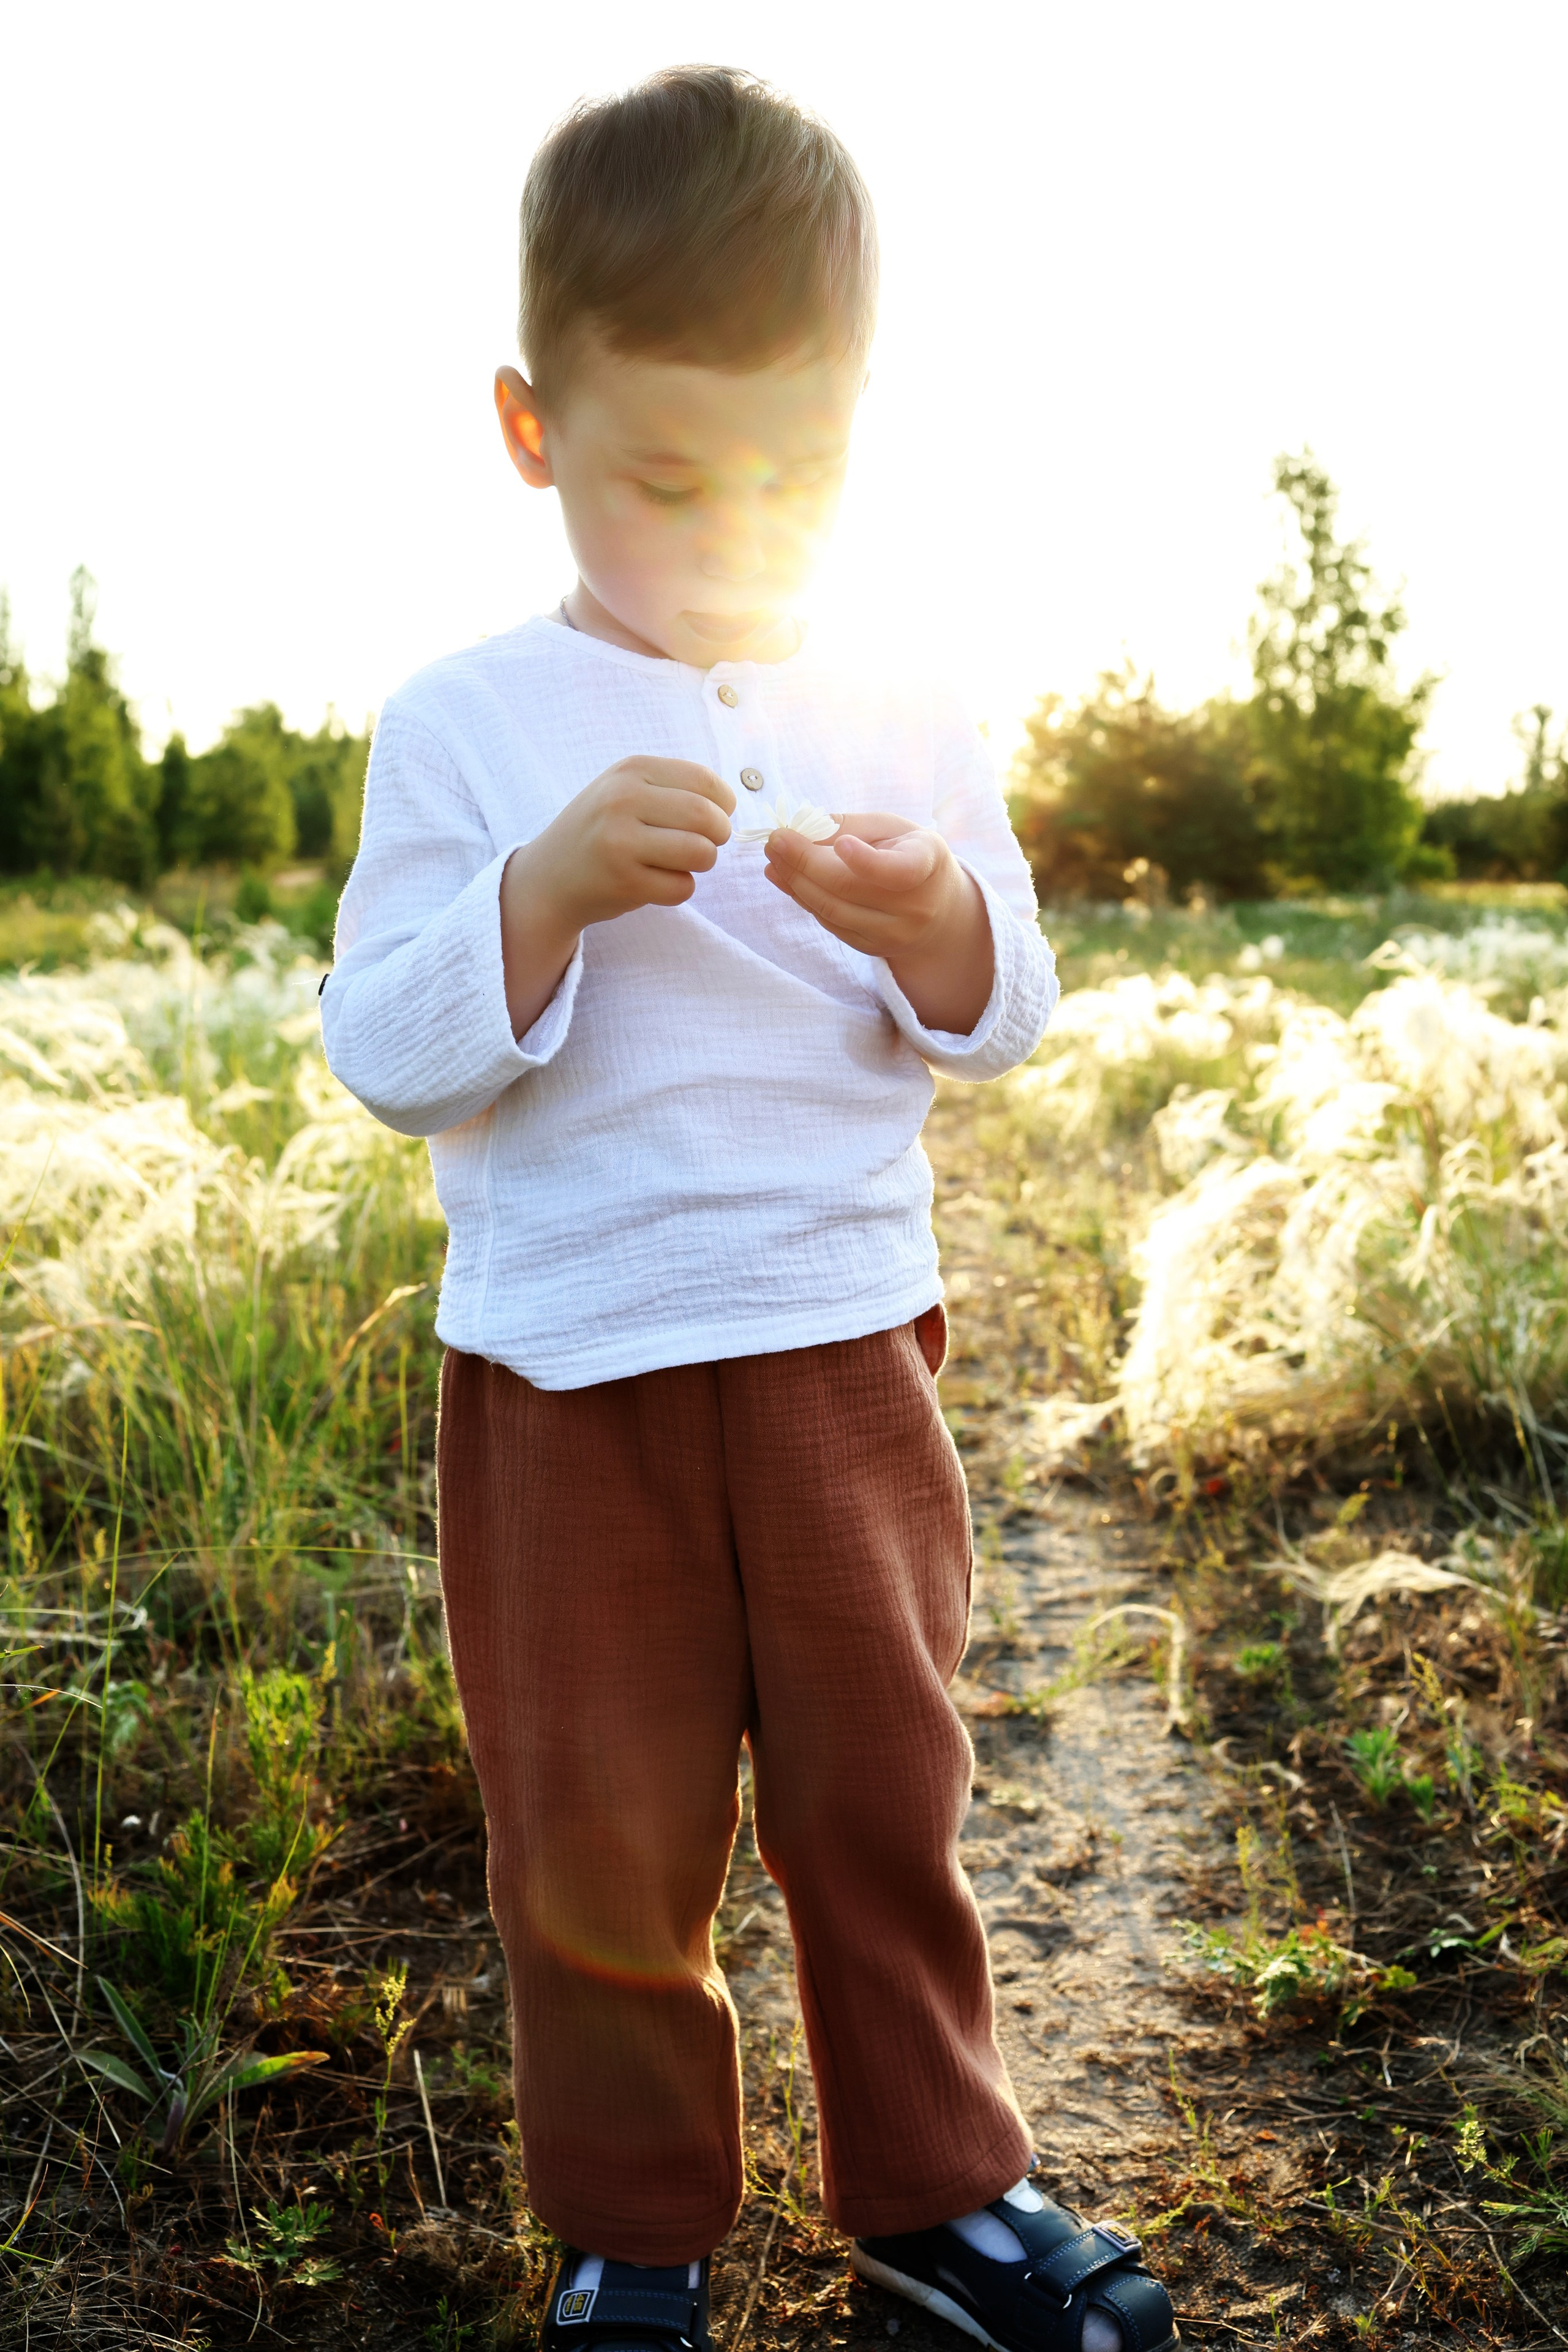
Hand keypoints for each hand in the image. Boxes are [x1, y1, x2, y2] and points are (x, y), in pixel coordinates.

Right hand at [501, 757, 733, 1034]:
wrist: (547, 878)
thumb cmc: (599, 832)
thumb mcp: (624, 791)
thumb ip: (672, 788)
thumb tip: (729, 804)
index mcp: (631, 770)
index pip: (705, 781)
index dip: (723, 804)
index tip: (713, 817)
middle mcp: (623, 800)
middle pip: (708, 817)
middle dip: (718, 836)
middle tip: (704, 845)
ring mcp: (621, 841)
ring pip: (701, 853)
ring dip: (701, 864)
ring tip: (678, 863)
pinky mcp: (624, 881)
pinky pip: (682, 887)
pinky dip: (679, 889)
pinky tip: (655, 883)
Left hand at [764, 814, 994, 1034]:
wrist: (938, 907)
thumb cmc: (909, 853)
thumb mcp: (892, 828)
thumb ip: (849, 825)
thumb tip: (800, 828)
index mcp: (927, 863)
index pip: (899, 870)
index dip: (867, 861)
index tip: (839, 843)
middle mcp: (915, 906)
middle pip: (848, 888)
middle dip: (804, 862)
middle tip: (775, 839)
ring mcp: (894, 933)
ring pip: (831, 910)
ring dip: (795, 881)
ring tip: (773, 856)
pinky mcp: (872, 948)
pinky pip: (829, 923)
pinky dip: (802, 898)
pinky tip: (784, 877)